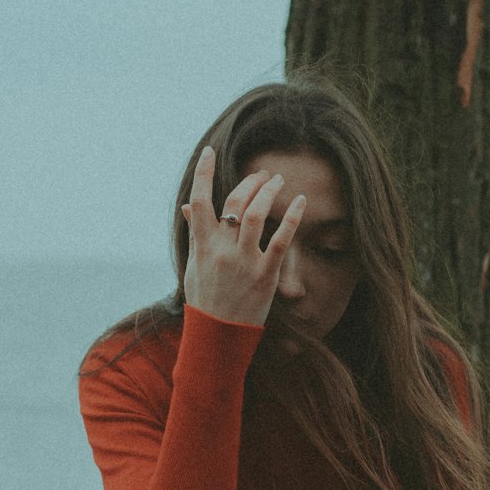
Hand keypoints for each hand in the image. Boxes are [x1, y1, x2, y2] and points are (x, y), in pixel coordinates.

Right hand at [181, 146, 305, 325]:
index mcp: (202, 245)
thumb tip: (189, 207)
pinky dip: (292, 218)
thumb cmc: (205, 301)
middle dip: (250, 182)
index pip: (199, 200)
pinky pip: (281, 241)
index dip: (203, 172)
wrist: (218, 337)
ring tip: (278, 181)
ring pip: (258, 214)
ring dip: (269, 192)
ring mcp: (244, 262)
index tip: (208, 151)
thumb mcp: (194, 266)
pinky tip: (300, 201)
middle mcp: (222, 250)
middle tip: (263, 174)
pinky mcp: (266, 275)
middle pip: (235, 203)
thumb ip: (195, 234)